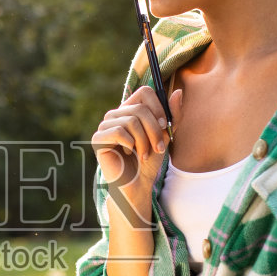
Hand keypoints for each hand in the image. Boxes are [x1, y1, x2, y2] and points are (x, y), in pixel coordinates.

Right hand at [89, 85, 182, 225]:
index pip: (145, 92)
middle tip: (158, 148)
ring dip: (144, 141)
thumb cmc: (149, 160)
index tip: (164, 126)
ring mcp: (105, 126)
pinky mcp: (98, 139)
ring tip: (144, 154)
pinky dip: (130, 144)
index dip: (158, 107)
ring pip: (131, 121)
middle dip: (154, 130)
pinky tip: (128, 153)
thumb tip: (178, 92)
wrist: (138, 184)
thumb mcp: (165, 136)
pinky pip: (119, 131)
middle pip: (140, 108)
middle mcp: (115, 114)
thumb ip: (172, 115)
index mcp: (130, 110)